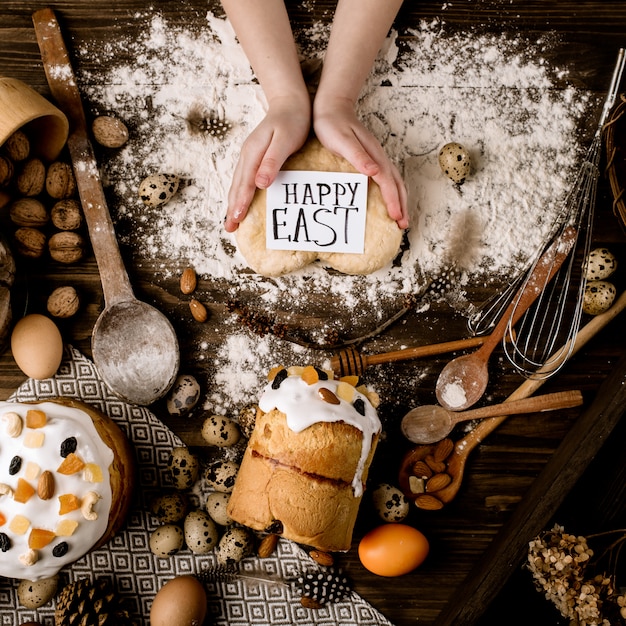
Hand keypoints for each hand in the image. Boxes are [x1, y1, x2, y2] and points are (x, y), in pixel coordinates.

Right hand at [224, 96, 310, 231]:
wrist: (290, 102)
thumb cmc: (292, 121)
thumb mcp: (284, 139)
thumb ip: (272, 161)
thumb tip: (260, 183)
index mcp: (253, 153)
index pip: (244, 183)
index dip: (240, 202)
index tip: (237, 219)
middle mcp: (247, 155)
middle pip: (236, 186)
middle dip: (232, 208)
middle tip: (229, 228)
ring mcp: (249, 156)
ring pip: (238, 183)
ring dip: (233, 202)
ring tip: (231, 220)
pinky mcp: (255, 157)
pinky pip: (243, 179)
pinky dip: (239, 193)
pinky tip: (241, 201)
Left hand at [313, 96, 407, 228]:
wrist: (332, 107)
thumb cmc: (332, 124)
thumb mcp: (342, 141)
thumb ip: (359, 157)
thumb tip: (375, 172)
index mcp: (374, 155)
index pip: (387, 182)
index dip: (393, 200)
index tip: (396, 217)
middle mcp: (379, 157)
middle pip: (396, 184)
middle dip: (402, 204)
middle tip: (403, 225)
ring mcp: (376, 157)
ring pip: (394, 181)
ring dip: (399, 199)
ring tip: (400, 217)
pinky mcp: (371, 158)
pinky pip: (386, 179)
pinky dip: (392, 192)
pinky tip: (388, 199)